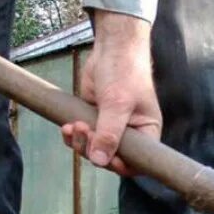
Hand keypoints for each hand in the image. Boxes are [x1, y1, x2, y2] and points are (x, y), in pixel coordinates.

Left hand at [61, 11, 161, 175]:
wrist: (112, 48)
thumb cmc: (125, 72)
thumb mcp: (118, 104)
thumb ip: (109, 134)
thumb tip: (100, 161)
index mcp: (146, 133)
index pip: (136, 162)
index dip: (119, 166)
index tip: (104, 158)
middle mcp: (130, 134)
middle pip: (110, 158)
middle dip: (93, 149)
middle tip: (84, 131)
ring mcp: (111, 127)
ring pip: (93, 149)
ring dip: (80, 143)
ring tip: (73, 126)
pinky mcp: (95, 119)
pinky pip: (83, 137)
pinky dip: (73, 135)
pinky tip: (66, 127)